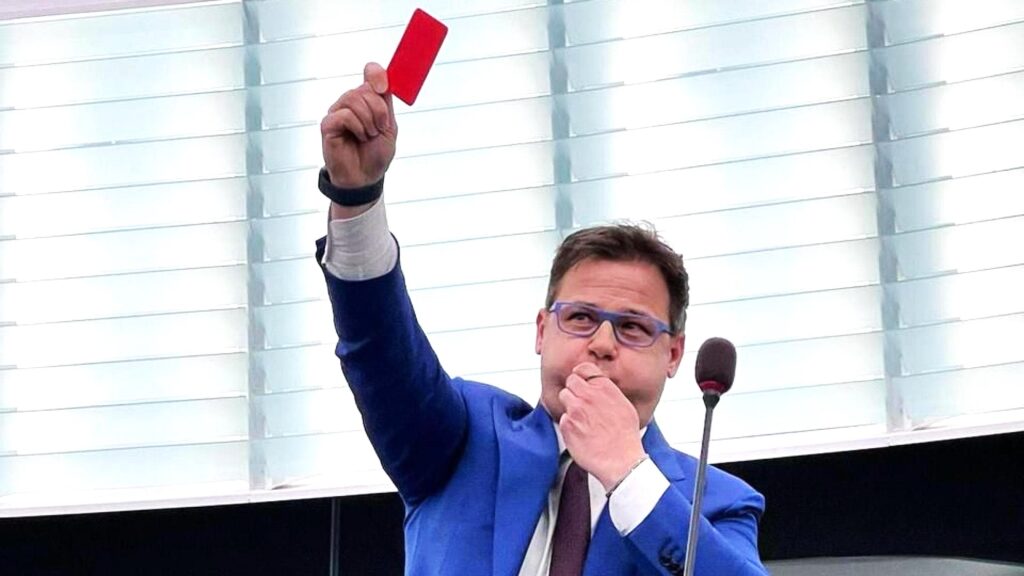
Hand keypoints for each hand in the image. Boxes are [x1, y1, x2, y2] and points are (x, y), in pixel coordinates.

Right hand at [321, 62, 397, 192]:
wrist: (365, 177)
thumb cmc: (375, 154)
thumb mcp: (389, 126)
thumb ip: (385, 101)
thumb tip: (383, 76)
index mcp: (367, 100)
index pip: (370, 73)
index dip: (377, 75)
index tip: (383, 88)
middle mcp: (350, 103)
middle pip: (365, 89)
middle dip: (378, 112)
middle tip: (378, 129)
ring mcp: (337, 112)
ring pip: (354, 99)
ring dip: (368, 121)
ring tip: (367, 136)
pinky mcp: (328, 124)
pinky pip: (344, 115)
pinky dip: (356, 127)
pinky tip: (357, 138)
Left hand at [558, 363, 646, 490]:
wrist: (621, 461)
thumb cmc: (626, 437)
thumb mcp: (624, 406)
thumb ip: (609, 393)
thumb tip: (599, 387)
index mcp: (604, 388)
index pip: (583, 368)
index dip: (581, 375)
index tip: (581, 380)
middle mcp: (587, 395)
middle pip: (570, 381)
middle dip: (574, 390)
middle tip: (581, 402)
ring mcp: (575, 410)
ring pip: (563, 397)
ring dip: (570, 405)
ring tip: (582, 419)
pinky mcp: (566, 425)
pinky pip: (563, 418)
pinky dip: (569, 424)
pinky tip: (581, 433)